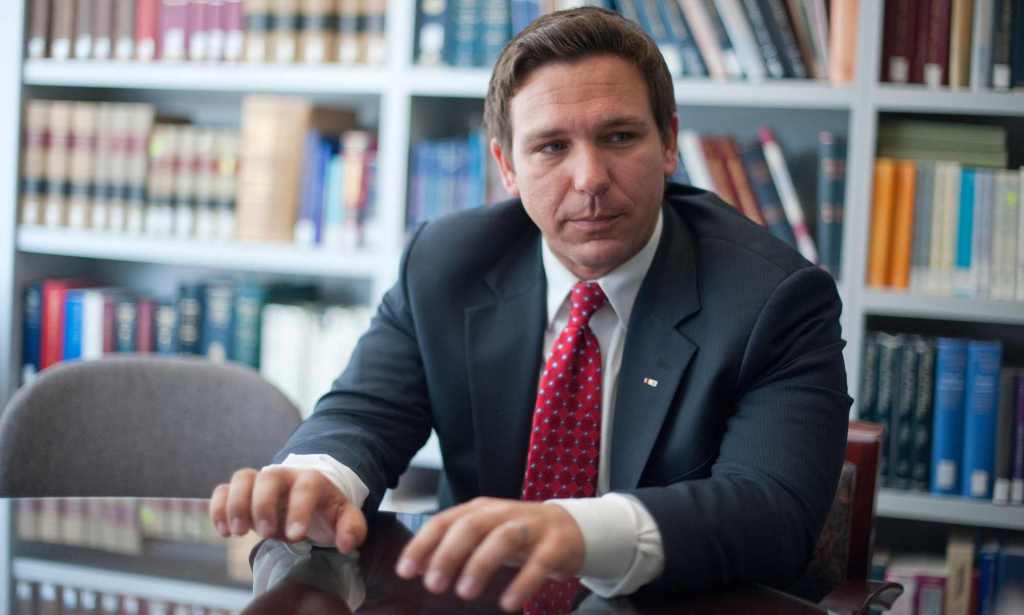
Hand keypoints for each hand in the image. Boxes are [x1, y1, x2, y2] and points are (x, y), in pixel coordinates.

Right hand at [210, 467, 366, 553]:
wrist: (308, 497)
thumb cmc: (325, 509)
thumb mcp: (344, 517)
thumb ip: (352, 528)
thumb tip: (346, 543)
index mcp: (312, 480)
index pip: (305, 488)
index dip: (299, 510)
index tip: (296, 536)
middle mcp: (284, 476)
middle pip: (268, 477)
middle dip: (263, 505)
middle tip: (266, 533)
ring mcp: (261, 481)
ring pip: (242, 478)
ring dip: (236, 504)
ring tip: (238, 532)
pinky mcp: (242, 491)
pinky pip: (223, 489)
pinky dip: (218, 507)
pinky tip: (223, 530)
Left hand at [394, 497, 584, 611]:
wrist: (571, 529)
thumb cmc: (517, 536)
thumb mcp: (484, 536)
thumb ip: (453, 547)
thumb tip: (416, 568)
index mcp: (480, 510)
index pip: (445, 521)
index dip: (423, 544)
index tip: (405, 571)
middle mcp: (503, 513)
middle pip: (471, 526)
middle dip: (448, 554)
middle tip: (433, 585)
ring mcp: (531, 526)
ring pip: (503, 538)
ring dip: (480, 564)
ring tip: (464, 593)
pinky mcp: (556, 544)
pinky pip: (539, 562)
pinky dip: (523, 583)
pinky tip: (508, 604)